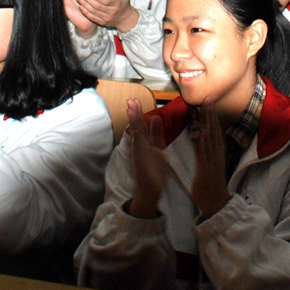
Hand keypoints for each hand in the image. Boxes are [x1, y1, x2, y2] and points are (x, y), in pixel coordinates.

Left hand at [76, 0, 139, 33]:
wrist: (125, 19)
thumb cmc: (123, 4)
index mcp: (117, 4)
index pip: (106, 1)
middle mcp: (111, 12)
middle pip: (98, 6)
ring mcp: (106, 18)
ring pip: (93, 12)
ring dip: (85, 5)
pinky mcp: (102, 22)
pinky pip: (92, 18)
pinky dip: (86, 13)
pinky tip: (80, 7)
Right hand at [127, 98, 170, 218]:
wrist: (151, 189)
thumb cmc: (155, 169)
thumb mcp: (159, 147)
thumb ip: (156, 133)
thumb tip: (155, 117)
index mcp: (147, 142)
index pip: (142, 124)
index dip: (139, 112)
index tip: (135, 100)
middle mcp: (142, 146)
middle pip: (138, 127)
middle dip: (134, 114)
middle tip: (130, 100)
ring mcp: (140, 154)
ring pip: (137, 135)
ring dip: (133, 123)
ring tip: (130, 110)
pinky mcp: (140, 162)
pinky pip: (138, 150)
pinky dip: (137, 141)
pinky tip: (135, 132)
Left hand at [191, 98, 230, 217]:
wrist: (216, 205)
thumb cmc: (210, 187)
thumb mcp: (210, 167)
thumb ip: (207, 154)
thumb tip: (203, 142)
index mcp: (216, 153)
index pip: (214, 130)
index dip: (210, 116)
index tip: (208, 102)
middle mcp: (216, 154)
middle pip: (214, 130)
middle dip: (211, 114)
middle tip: (209, 97)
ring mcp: (213, 161)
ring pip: (210, 138)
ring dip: (208, 122)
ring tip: (206, 108)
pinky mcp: (207, 169)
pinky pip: (205, 153)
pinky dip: (204, 141)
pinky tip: (203, 131)